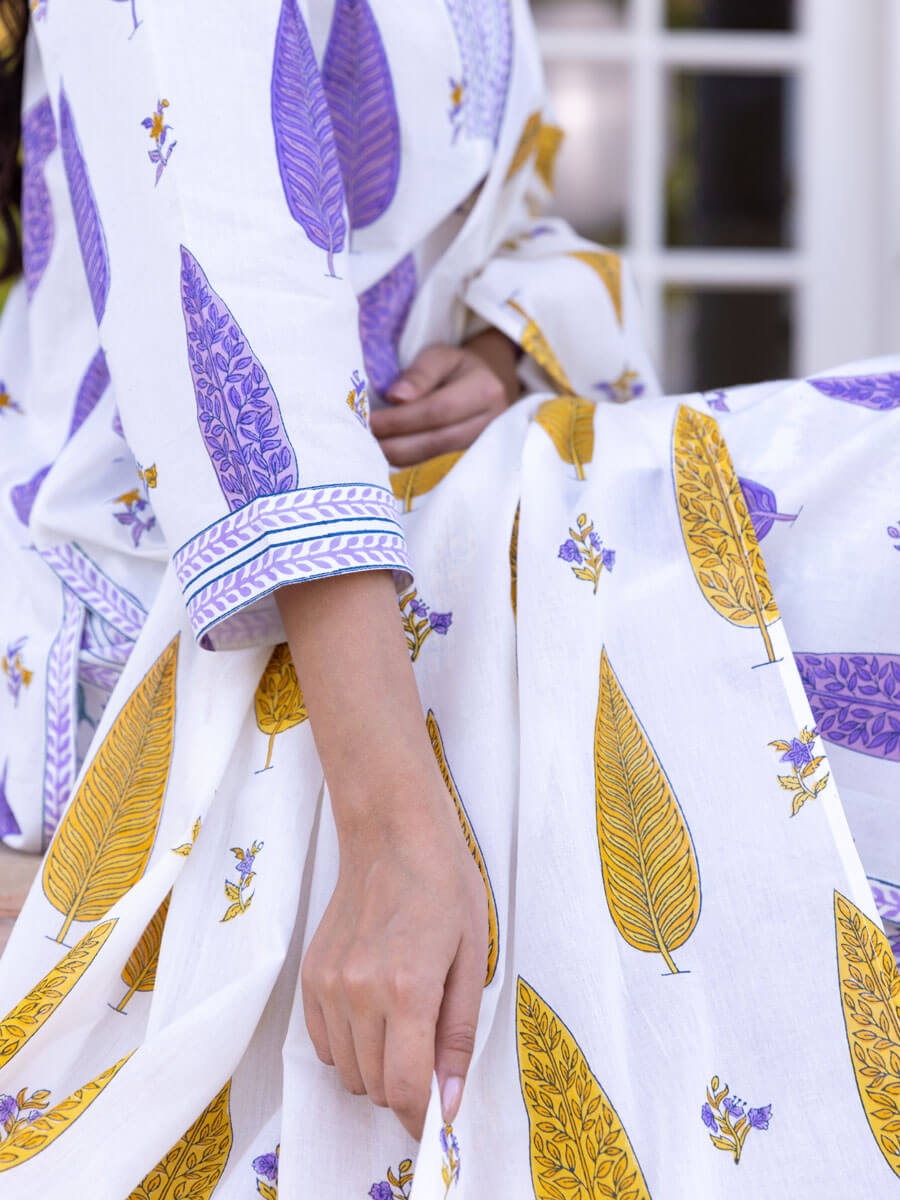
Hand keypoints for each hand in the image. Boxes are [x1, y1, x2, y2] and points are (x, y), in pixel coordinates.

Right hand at [301, 779, 488, 1139]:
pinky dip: (348, 1047)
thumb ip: (458, 1035)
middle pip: (374, 1087)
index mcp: (407, 988)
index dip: (422, 1117)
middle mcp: (359, 992)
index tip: (436, 1117)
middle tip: (428, 1055)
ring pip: (347, 1071)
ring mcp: (328, 984)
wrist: (391, 834)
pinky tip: (373, 1013)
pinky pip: (322, 1044)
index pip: (405, 1089)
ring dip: (376, 1069)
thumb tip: (449, 1100)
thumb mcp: (471, 957)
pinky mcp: (309, 976)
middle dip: (404, 1089)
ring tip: (402, 1026)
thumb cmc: (443, 885)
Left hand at [370, 328, 520, 466]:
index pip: (436, 411)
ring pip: (434, 461)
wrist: (488, 386)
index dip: (400, 420)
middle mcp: (491, 424)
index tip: (369, 422)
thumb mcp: (441, 356)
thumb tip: (396, 398)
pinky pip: (435, 469)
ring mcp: (483, 448)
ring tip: (369, 451)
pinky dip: (408, 464)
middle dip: (394, 445)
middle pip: (436, 442)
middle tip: (362, 443)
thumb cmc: (458, 368)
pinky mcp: (471, 462)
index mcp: (484, 391)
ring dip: (398, 458)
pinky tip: (386, 457)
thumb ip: (419, 373)